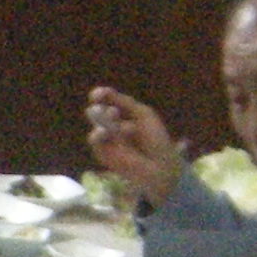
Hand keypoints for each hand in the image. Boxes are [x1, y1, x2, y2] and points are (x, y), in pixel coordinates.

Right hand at [84, 85, 184, 204]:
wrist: (160, 165)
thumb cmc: (156, 140)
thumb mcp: (143, 114)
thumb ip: (124, 102)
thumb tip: (102, 91)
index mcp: (124, 115)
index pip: (107, 102)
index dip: (102, 96)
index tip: (97, 94)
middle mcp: (114, 127)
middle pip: (100, 112)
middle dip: (103, 109)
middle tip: (113, 111)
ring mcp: (108, 141)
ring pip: (97, 125)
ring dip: (103, 120)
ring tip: (112, 117)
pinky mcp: (103, 154)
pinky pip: (95, 141)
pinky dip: (98, 135)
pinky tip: (103, 132)